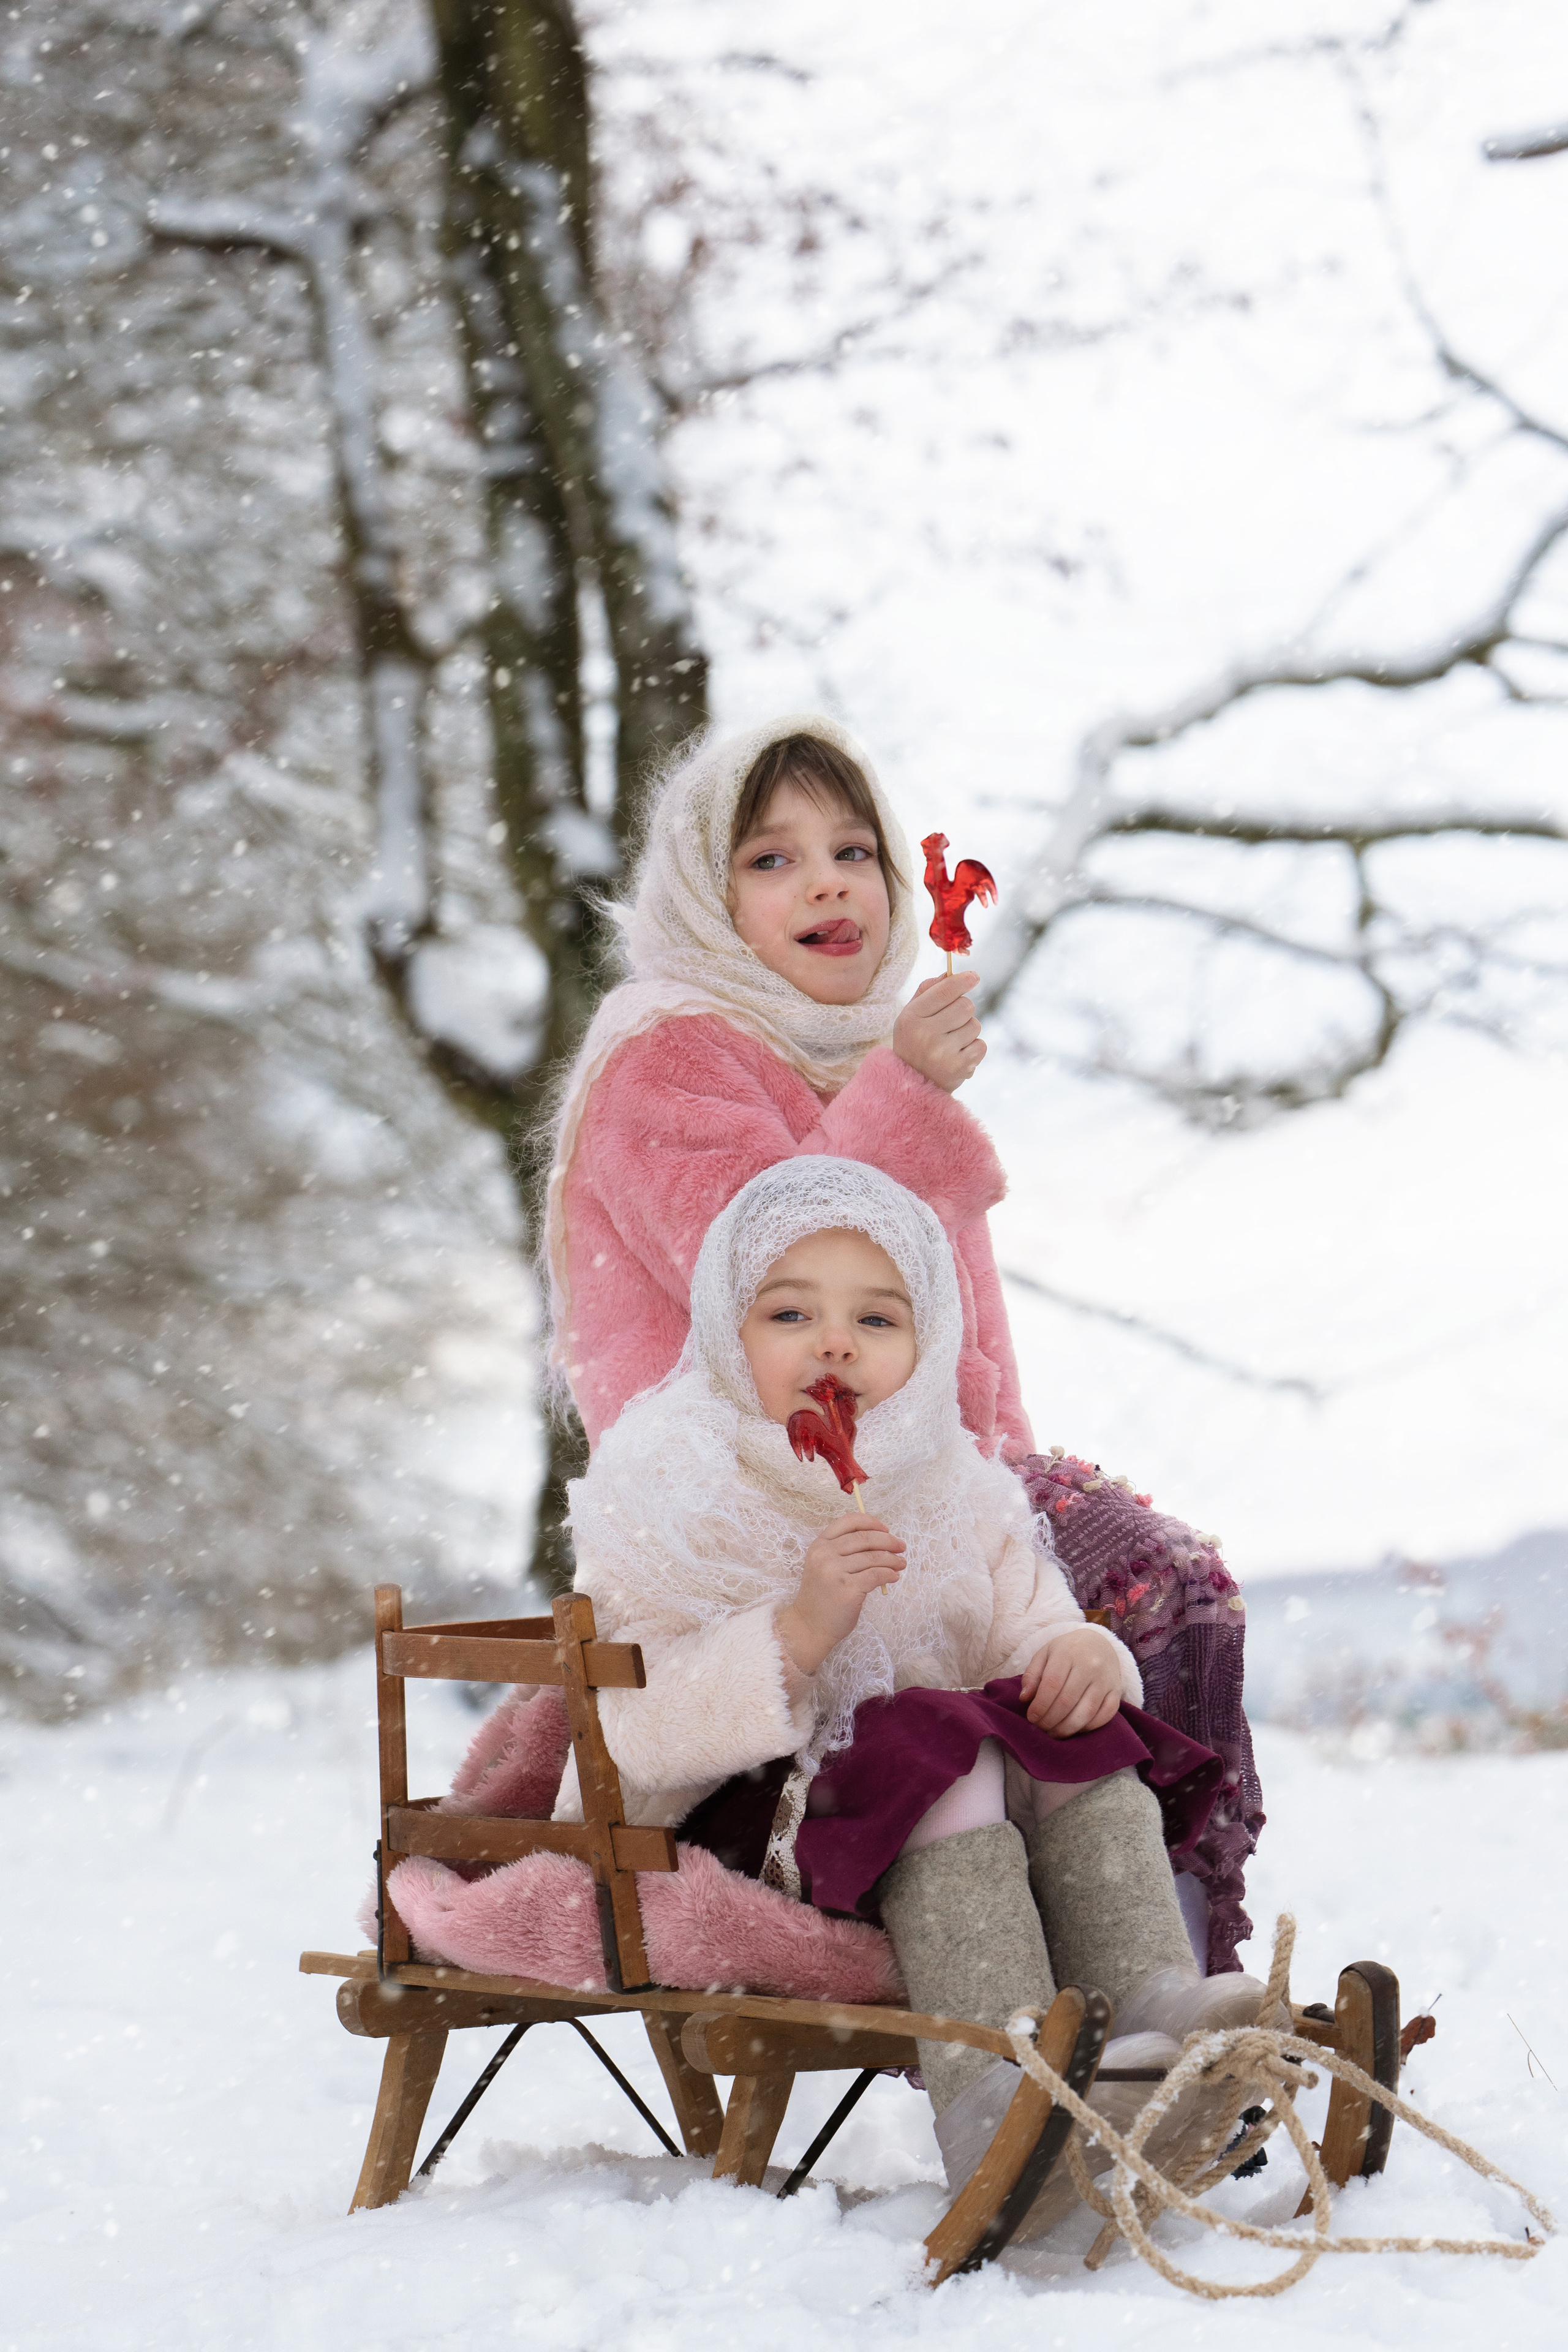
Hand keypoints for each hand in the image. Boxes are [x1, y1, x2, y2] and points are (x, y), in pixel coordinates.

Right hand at [776, 1513, 905, 1676]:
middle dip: (888, 1541)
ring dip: (892, 1559)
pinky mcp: (848, 1590)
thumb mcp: (823, 1565)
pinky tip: (894, 1576)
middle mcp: (825, 1555)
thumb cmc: (822, 1595)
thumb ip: (843, 1550)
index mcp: (820, 1545)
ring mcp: (835, 1572)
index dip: (871, 1522)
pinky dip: (889, 1574)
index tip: (886, 1529)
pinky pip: (876, 1575)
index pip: (848, 1522)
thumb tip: (881, 1540)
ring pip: (873, 1557)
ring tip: (901, 1563)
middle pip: (864, 1538)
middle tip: (901, 1546)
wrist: (809, 1625)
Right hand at [892, 971, 984, 1092]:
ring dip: (968, 1031)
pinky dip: (973, 1049)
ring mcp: (943, 1053)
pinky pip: (981, 1045)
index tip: (974, 977)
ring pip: (975, 1025)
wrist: (911, 1085)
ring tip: (952, 1043)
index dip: (963, 981)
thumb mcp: (911, 1015)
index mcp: (911, 1017)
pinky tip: (958, 1055)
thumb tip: (950, 974)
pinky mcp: (959, 1068)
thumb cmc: (913, 1042)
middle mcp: (926, 1035)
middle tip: (951, 1022)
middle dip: (963, 1010)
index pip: (944, 991)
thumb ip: (928, 991)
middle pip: (966, 1006)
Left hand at [1019, 1627, 1122, 1736]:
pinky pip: (1104, 1716)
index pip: (1052, 1684)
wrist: (1099, 1644)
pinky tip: (1075, 1729)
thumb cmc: (1067, 1652)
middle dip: (1050, 1720)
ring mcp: (1106, 1679)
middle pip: (1067, 1701)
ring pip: (1086, 1712)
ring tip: (1054, 1733)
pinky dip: (1088, 1727)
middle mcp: (1090, 1665)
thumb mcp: (1045, 1654)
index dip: (1040, 1705)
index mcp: (1068, 1653)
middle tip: (1041, 1728)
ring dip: (1067, 1728)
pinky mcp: (1116, 1692)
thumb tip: (1024, 1698)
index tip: (1031, 1717)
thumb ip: (1032, 1675)